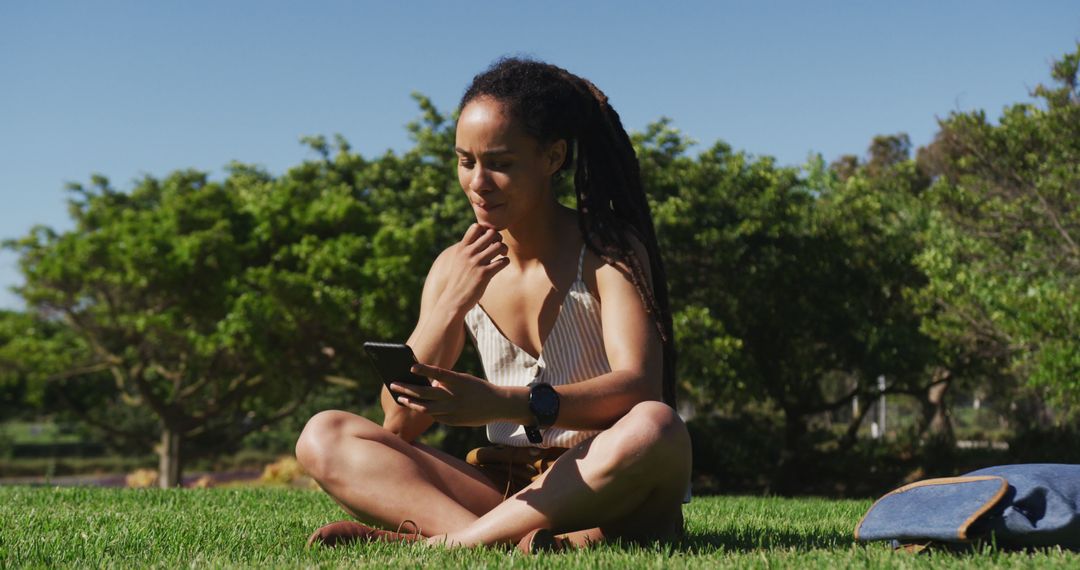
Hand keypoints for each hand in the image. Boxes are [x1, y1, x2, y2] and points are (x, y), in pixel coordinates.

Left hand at [390, 363, 507, 426]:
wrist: (497, 405)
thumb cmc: (477, 388)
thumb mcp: (464, 380)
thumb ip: (446, 383)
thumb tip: (428, 386)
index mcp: (459, 381)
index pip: (438, 373)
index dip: (425, 370)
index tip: (411, 367)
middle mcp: (454, 396)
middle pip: (425, 393)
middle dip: (407, 389)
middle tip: (393, 384)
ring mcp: (453, 410)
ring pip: (425, 408)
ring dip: (411, 402)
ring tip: (401, 398)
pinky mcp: (453, 421)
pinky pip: (435, 416)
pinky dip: (426, 410)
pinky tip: (418, 406)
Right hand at [439, 223, 509, 313]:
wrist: (453, 300)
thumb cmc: (459, 280)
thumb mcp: (458, 261)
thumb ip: (468, 249)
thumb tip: (481, 238)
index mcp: (462, 248)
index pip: (476, 227)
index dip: (486, 230)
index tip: (488, 240)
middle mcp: (469, 253)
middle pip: (491, 234)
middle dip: (498, 239)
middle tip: (498, 247)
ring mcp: (476, 263)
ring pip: (499, 246)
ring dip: (504, 250)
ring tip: (501, 256)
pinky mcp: (484, 275)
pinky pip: (503, 262)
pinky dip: (505, 262)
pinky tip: (500, 265)